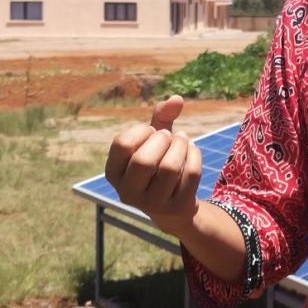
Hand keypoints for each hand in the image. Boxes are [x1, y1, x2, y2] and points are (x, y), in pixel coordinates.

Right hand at [105, 95, 202, 235]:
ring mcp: (151, 205)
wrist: (172, 207)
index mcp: (113, 173)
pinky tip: (192, 151)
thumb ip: (160, 117)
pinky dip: (195, 155)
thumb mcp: (152, 141)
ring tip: (182, 140)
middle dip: (162, 139)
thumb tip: (177, 99)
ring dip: (181, 145)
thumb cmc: (157, 164)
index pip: (122, 145)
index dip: (141, 131)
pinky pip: (190, 174)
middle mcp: (127, 193)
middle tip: (168, 136)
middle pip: (144, 160)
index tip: (150, 131)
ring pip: (169, 167)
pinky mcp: (176, 208)